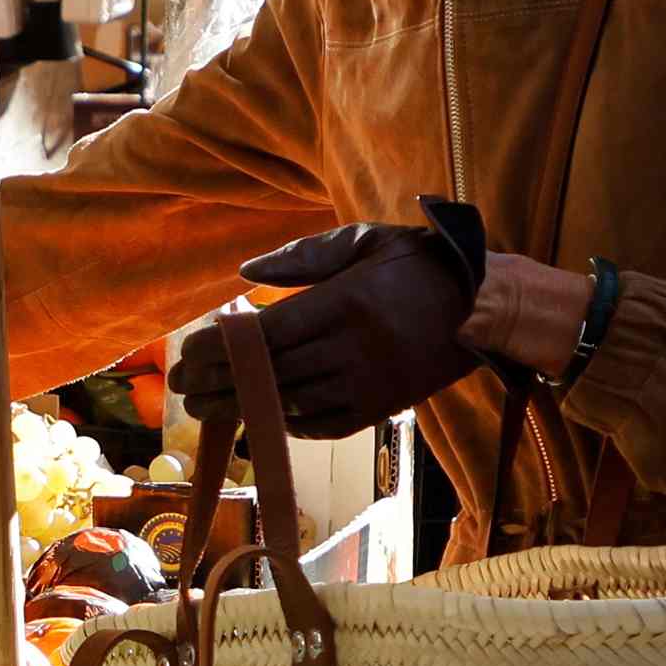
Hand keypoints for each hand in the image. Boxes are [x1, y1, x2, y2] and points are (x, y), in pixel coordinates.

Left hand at [179, 223, 486, 442]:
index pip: (269, 334)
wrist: (484, 306)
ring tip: (204, 406)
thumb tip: (244, 273)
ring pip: (291, 403)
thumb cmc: (418, 265)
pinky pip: (322, 424)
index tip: (189, 350)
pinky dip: (287, 421)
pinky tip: (261, 412)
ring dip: (243, 407)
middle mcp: (354, 349)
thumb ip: (303, 256)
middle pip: (270, 374)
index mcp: (346, 304)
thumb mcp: (364, 242)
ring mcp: (368, 384)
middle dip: (219, 383)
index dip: (222, 347)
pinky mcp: (380, 409)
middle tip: (180, 388)